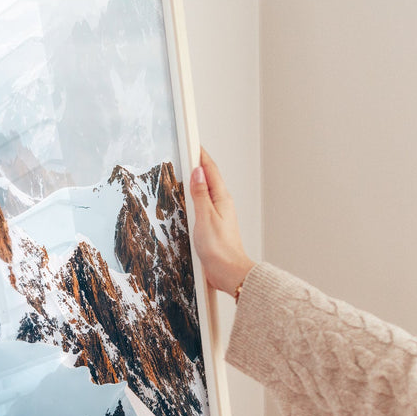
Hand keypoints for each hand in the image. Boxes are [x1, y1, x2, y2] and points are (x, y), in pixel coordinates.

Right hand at [188, 148, 255, 294]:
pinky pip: (204, 205)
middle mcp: (222, 205)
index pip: (210, 170)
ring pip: (207, 191)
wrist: (229, 272)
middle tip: (188, 151)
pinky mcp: (214, 226)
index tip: (193, 142)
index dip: (201, 155)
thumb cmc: (220, 249)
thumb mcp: (205, 218)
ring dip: (197, 180)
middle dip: (199, 164)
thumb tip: (197, 172)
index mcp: (221, 199)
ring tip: (187, 170)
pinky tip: (190, 200)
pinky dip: (196, 197)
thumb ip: (200, 194)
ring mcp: (218, 215)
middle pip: (209, 178)